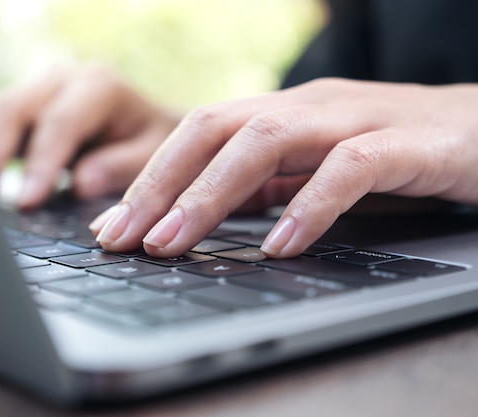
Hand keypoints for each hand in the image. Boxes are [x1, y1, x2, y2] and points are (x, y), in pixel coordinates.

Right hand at [0, 63, 179, 208]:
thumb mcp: (150, 156)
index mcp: (100, 87)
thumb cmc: (149, 142)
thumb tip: (80, 184)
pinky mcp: (20, 102)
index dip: (40, 164)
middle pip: (12, 109)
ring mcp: (36, 87)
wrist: (144, 122)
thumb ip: (120, 168)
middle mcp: (63, 78)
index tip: (26, 202)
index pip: (60, 123)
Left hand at [89, 78, 477, 257]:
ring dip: (210, 194)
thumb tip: (202, 213)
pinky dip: (309, 205)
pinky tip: (280, 244)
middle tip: (122, 239)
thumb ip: (265, 184)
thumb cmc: (392, 151)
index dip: (149, 177)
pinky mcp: (406, 143)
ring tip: (173, 244)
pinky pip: (350, 169)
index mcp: (281, 113)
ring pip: (266, 140)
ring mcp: (354, 119)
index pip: (197, 134)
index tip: (111, 226)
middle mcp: (307, 108)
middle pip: (214, 129)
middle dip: (160, 185)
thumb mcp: (312, 167)